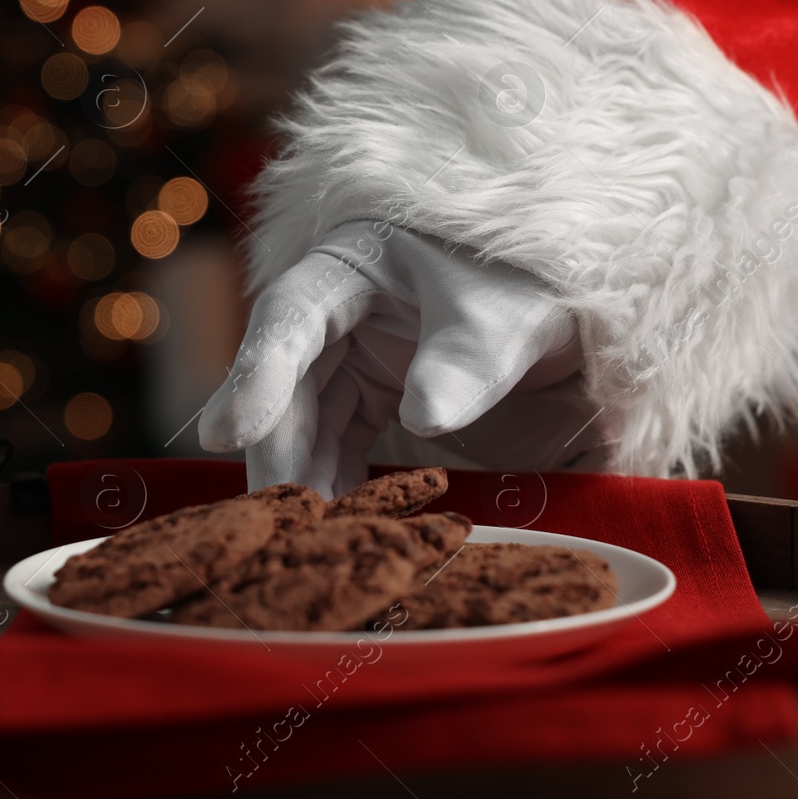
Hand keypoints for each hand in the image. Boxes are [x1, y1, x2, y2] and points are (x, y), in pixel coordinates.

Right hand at [198, 221, 601, 495]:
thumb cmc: (528, 290)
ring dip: (302, 474)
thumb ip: (465, 362)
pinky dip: (335, 480)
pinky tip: (337, 525)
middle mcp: (337, 307)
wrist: (566, 310)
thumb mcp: (502, 320)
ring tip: (301, 536)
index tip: (231, 433)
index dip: (257, 372)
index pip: (291, 315)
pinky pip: (337, 440)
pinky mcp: (371, 392)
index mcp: (353, 262)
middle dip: (277, 448)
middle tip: (275, 514)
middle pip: (287, 380)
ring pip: (306, 418)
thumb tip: (423, 415)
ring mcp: (351, 353)